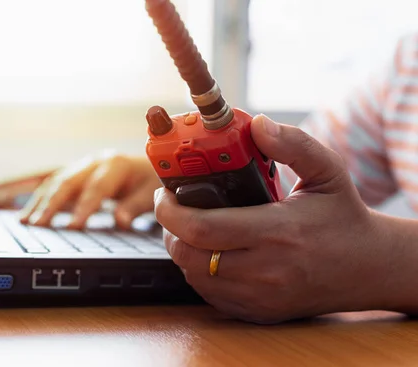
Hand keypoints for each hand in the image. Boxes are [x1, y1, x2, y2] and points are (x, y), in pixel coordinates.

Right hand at [19, 150, 160, 228]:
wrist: (151, 165)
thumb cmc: (151, 181)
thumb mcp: (150, 194)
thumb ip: (134, 207)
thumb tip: (120, 221)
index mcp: (115, 164)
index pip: (96, 188)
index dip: (84, 208)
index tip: (73, 227)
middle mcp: (94, 161)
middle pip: (68, 182)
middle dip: (52, 204)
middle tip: (39, 224)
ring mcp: (83, 166)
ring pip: (56, 182)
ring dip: (40, 201)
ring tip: (26, 222)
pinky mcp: (76, 173)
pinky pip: (54, 185)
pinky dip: (40, 199)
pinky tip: (28, 215)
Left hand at [154, 114, 392, 323]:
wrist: (369, 268)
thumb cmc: (343, 218)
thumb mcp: (327, 171)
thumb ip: (292, 144)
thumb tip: (257, 125)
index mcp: (278, 231)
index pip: (202, 226)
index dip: (170, 210)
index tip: (165, 194)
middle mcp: (265, 270)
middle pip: (188, 255)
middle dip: (169, 229)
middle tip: (174, 209)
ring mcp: (260, 296)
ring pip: (193, 276)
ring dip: (182, 250)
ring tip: (191, 227)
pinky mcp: (258, 311)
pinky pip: (209, 294)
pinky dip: (199, 272)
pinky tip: (210, 252)